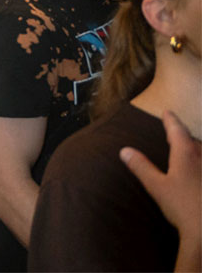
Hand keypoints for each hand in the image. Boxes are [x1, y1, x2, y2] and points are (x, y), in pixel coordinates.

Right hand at [121, 111, 200, 243]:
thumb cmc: (183, 207)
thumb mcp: (156, 186)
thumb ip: (141, 167)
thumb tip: (125, 150)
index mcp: (186, 155)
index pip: (178, 131)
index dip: (171, 120)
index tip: (167, 112)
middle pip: (193, 141)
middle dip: (183, 135)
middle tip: (175, 130)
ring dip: (194, 149)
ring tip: (187, 149)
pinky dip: (199, 163)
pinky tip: (196, 172)